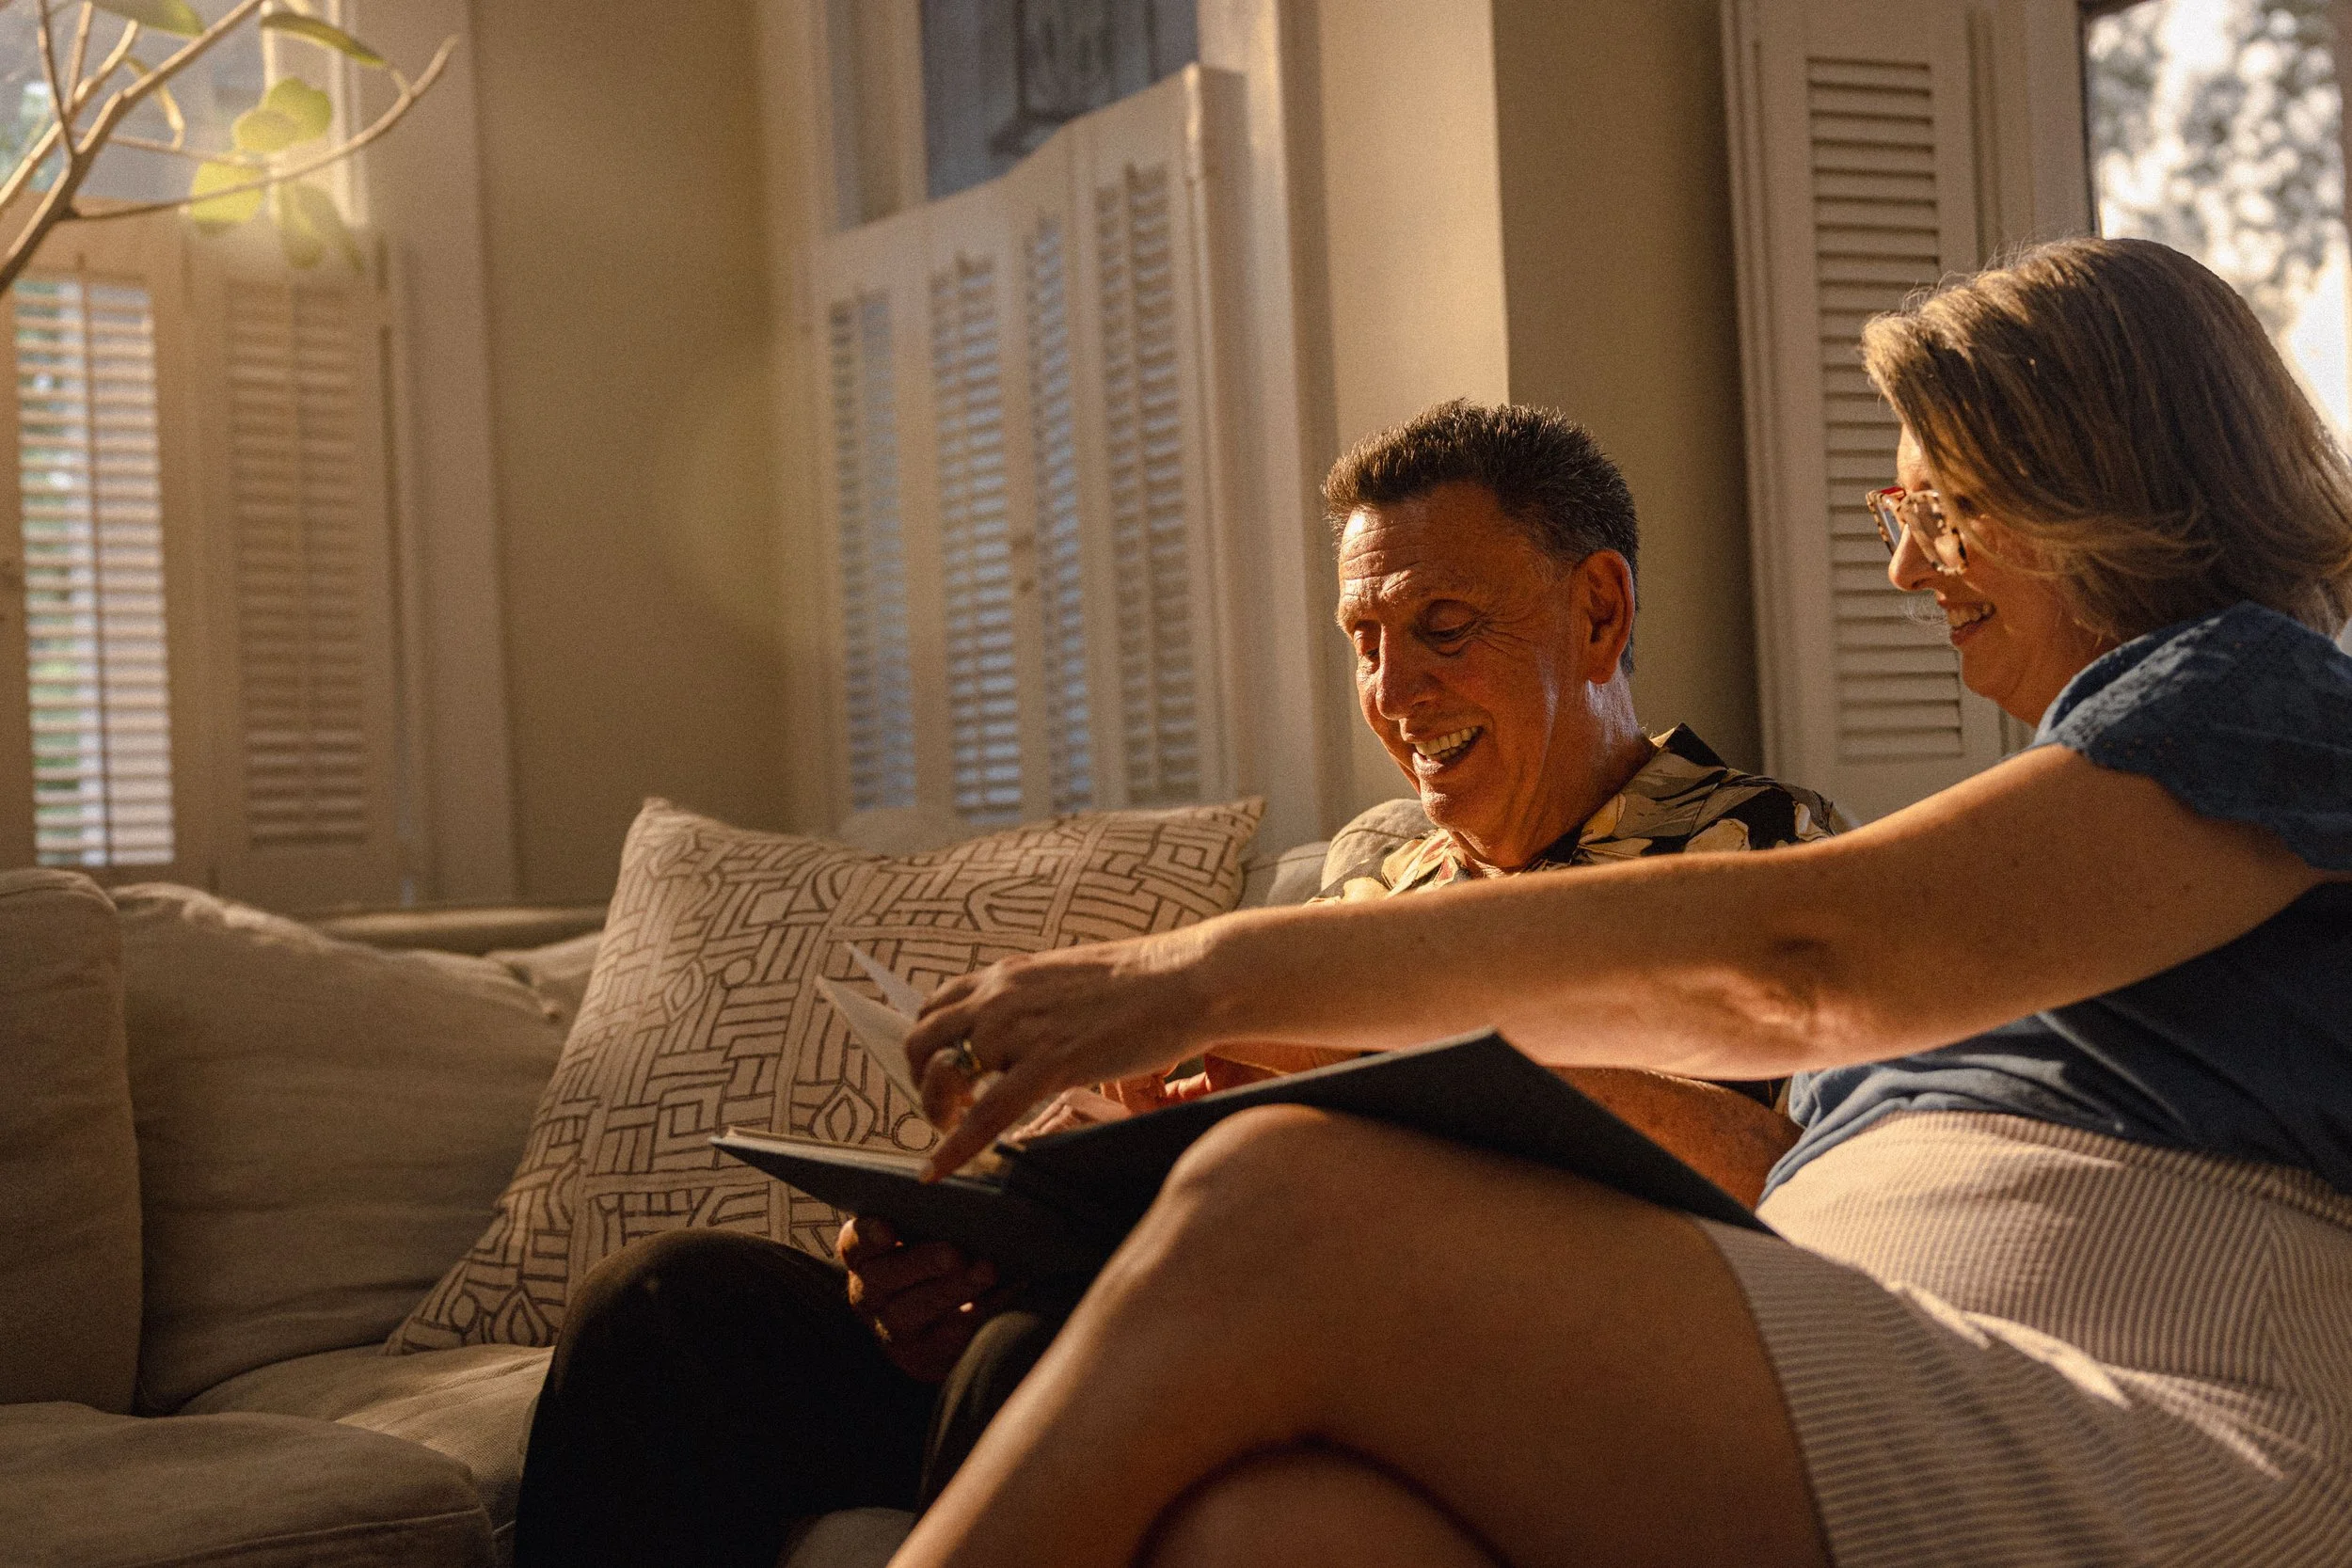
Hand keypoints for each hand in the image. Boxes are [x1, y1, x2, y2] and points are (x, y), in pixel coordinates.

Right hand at [838, 1214, 1011, 1383]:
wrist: (929, 1327)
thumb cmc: (926, 1260)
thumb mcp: (916, 1237)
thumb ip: (926, 1217)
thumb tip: (960, 1188)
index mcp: (863, 1258)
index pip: (855, 1243)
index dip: (869, 1236)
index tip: (889, 1229)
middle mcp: (869, 1295)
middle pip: (887, 1278)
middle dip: (923, 1263)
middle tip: (955, 1253)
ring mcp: (895, 1329)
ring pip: (921, 1309)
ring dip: (956, 1289)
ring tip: (987, 1270)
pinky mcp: (924, 1357)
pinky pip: (954, 1334)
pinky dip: (984, 1309)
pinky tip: (1008, 1288)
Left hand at [904, 928, 1227, 1176]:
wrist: (1190, 976)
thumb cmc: (1146, 983)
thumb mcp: (1071, 980)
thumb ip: (1037, 1001)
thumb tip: (1026, 1026)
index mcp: (1009, 974)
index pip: (936, 1007)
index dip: (928, 1047)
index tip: (941, 1074)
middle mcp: (1003, 995)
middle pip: (923, 1039)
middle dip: (922, 1081)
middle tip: (945, 1109)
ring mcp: (1023, 1027)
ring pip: (946, 1075)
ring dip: (939, 1112)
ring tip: (956, 1133)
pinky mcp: (1051, 1062)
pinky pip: (985, 1113)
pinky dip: (955, 1147)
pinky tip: (939, 1172)